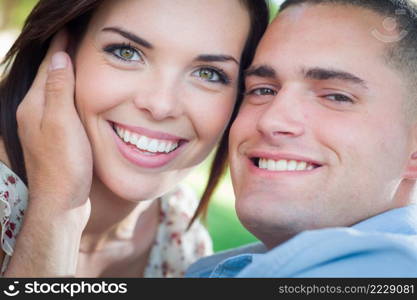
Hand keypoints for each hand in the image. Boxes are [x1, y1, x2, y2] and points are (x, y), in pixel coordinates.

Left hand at [16, 31, 91, 227]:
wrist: (62, 200)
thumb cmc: (65, 164)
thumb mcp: (63, 123)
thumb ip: (59, 90)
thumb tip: (59, 57)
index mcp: (34, 105)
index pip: (49, 66)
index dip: (60, 46)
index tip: (71, 28)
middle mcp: (33, 112)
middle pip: (48, 75)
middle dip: (60, 56)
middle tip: (76, 39)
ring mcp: (42, 125)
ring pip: (53, 90)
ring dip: (64, 73)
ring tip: (78, 60)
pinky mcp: (53, 137)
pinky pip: (58, 105)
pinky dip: (68, 93)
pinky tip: (77, 94)